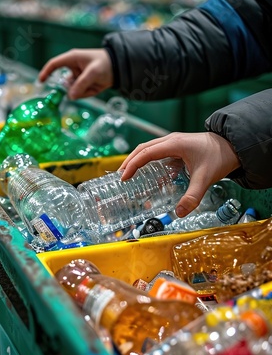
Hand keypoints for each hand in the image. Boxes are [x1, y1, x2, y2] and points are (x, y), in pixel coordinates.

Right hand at [39, 48, 112, 99]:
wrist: (118, 68)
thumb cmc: (105, 64)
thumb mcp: (93, 73)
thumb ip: (81, 84)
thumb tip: (70, 97)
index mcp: (72, 59)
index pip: (54, 64)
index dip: (46, 72)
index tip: (41, 82)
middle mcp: (72, 68)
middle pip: (65, 84)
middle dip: (73, 89)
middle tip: (85, 86)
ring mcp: (77, 78)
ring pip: (73, 91)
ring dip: (82, 92)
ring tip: (94, 85)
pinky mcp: (82, 85)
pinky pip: (80, 94)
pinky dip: (87, 94)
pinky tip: (95, 88)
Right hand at [119, 132, 240, 216]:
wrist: (233, 145)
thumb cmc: (219, 157)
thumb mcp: (205, 179)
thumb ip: (192, 197)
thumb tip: (179, 213)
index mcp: (174, 144)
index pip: (146, 153)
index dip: (132, 165)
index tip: (123, 178)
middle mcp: (171, 140)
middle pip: (142, 148)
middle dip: (129, 162)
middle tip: (120, 178)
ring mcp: (173, 142)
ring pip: (148, 148)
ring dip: (136, 160)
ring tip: (127, 175)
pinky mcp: (177, 146)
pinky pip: (156, 151)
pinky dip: (146, 160)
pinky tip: (146, 173)